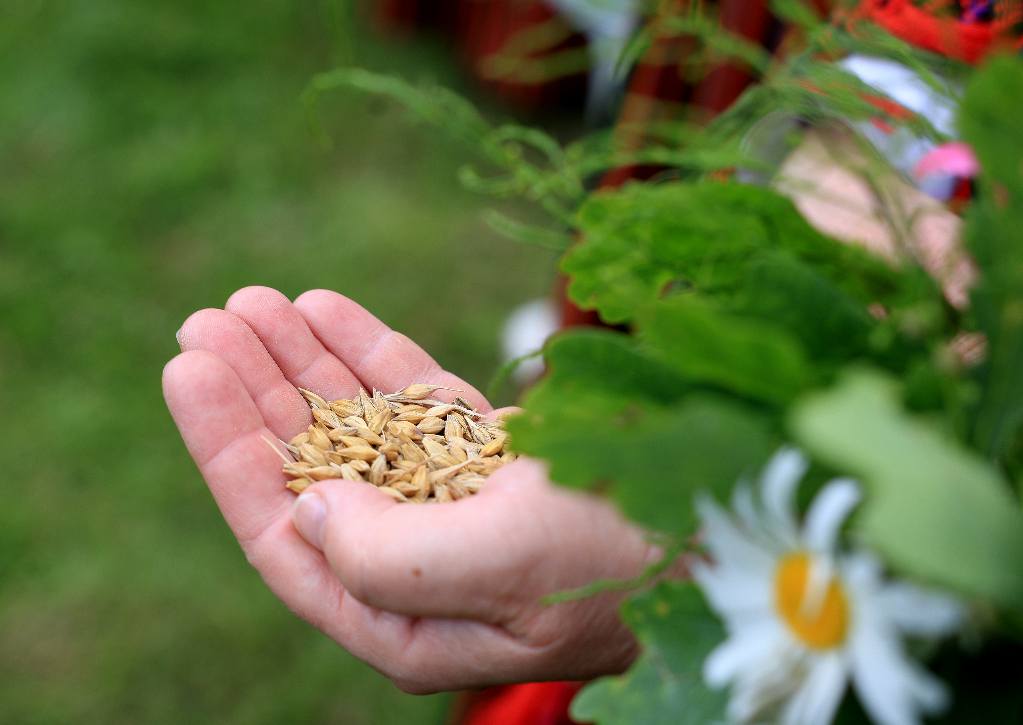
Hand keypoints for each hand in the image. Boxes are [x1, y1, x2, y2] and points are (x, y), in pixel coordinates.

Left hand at [162, 286, 655, 692]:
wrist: (742, 520)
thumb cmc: (635, 561)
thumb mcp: (509, 566)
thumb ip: (392, 556)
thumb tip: (312, 511)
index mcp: (414, 622)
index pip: (291, 539)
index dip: (231, 454)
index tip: (190, 370)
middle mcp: (428, 569)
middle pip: (315, 476)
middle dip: (261, 398)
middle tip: (212, 320)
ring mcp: (461, 507)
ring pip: (361, 431)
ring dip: (307, 366)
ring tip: (256, 302)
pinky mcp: (497, 459)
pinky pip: (418, 403)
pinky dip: (374, 357)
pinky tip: (327, 309)